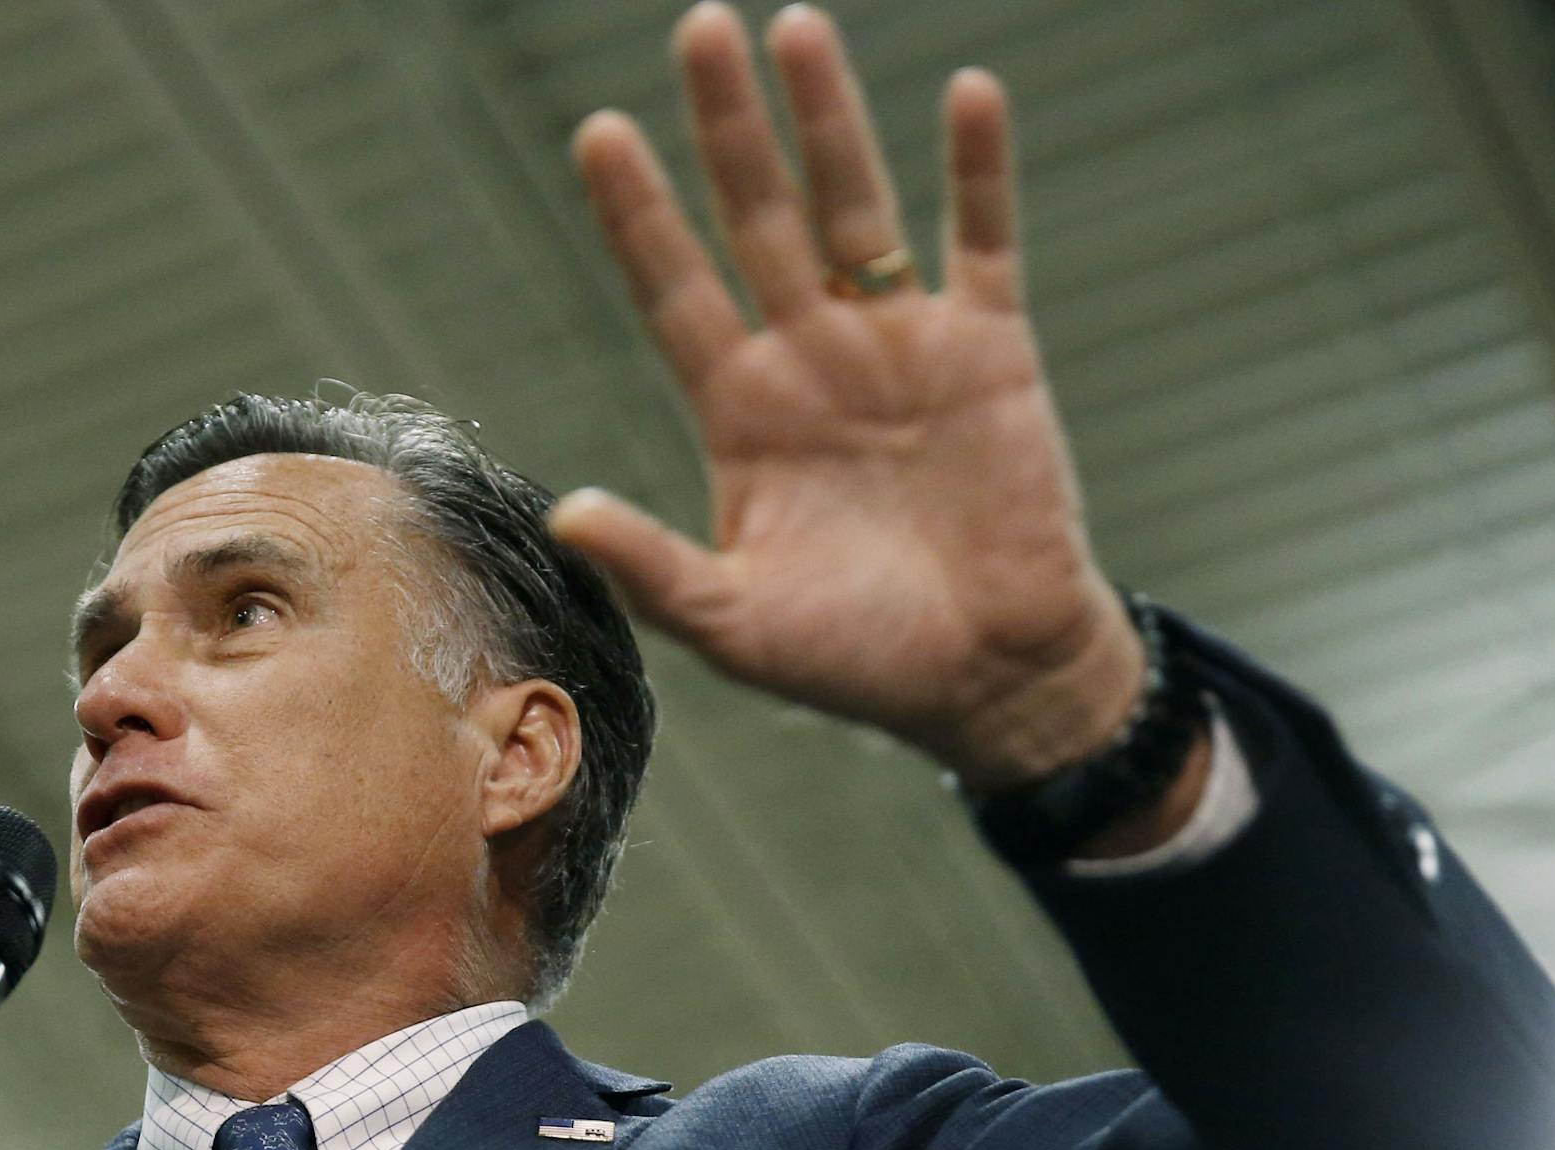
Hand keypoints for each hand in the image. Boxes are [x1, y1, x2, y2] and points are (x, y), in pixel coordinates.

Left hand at [554, 2, 1144, 789]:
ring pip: (855, 208)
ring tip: (797, 29)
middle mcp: (811, 359)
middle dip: (727, 129)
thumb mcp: (738, 626)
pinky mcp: (989, 351)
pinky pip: (982, 242)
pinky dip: (978, 174)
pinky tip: (969, 95)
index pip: (674, 289)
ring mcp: (900, 346)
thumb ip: (655, 569)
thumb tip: (564, 512)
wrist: (990, 680)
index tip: (600, 131)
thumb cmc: (856, 662)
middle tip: (698, 29)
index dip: (640, 213)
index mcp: (742, 414)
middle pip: (756, 220)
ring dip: (830, 120)